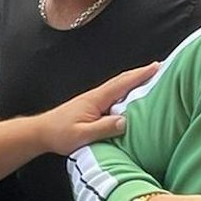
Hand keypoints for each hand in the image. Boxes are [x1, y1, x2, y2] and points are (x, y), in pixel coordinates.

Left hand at [34, 62, 156, 154]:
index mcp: (96, 99)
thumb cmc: (60, 134)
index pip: (122, 83)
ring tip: (151, 79)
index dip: (140, 74)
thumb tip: (125, 121)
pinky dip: (126, 90)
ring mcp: (94, 100)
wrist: (42, 132)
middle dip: (141, 73)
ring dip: (134, 81)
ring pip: (119, 87)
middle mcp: (96, 96)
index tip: (157, 66)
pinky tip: (132, 96)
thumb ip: (103, 128)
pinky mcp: (92, 107)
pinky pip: (114, 95)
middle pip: (122, 81)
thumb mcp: (83, 134)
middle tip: (159, 68)